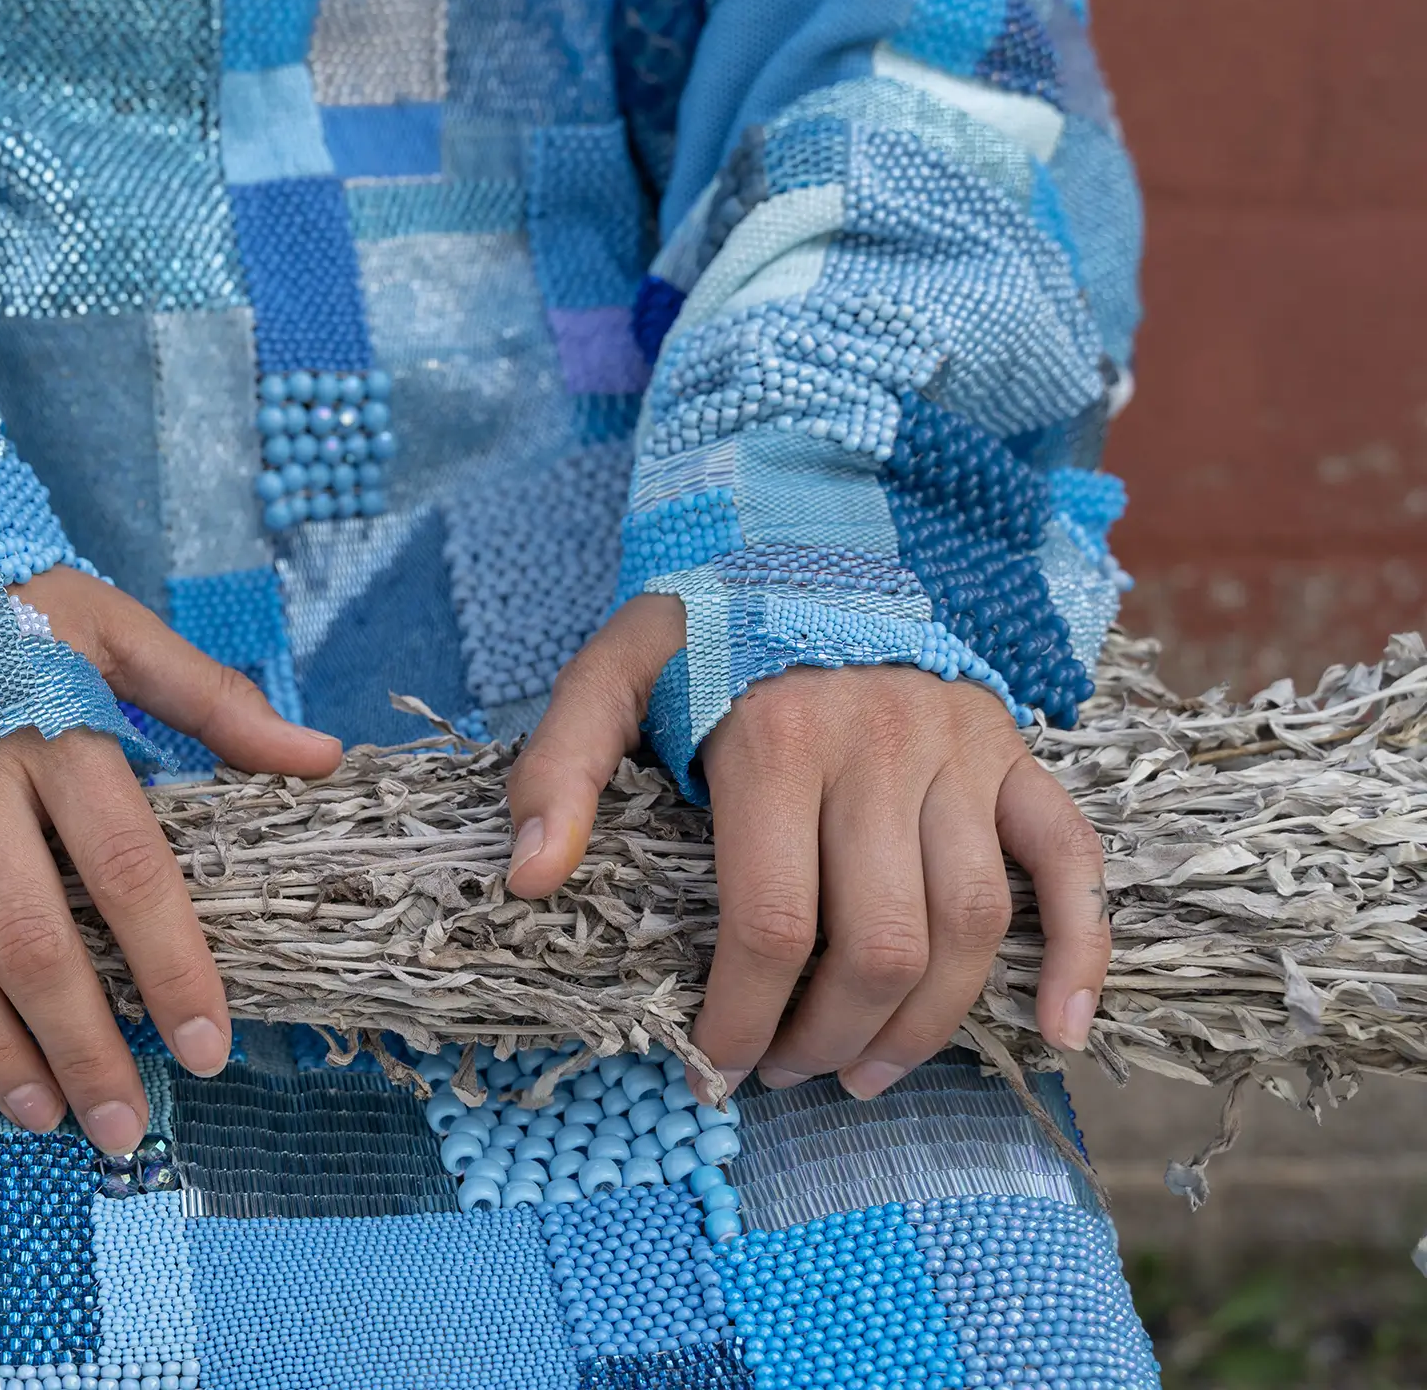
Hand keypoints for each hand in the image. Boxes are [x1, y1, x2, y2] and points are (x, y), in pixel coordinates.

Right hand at [0, 567, 341, 1154]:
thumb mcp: (108, 626)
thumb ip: (212, 698)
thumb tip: (320, 757)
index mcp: (56, 727)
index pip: (129, 870)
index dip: (173, 966)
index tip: (209, 1046)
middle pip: (36, 937)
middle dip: (87, 1046)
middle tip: (122, 1127)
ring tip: (40, 1113)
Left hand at [505, 593, 1107, 1103]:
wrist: (809, 534)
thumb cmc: (705, 627)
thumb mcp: (610, 674)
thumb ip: (558, 768)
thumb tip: (526, 877)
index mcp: (774, 741)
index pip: (770, 925)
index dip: (743, 1020)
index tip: (714, 1067)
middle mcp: (880, 747)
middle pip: (877, 944)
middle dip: (827, 1037)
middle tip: (786, 1071)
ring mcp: (960, 752)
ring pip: (970, 925)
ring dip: (923, 1026)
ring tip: (865, 1071)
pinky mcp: (1014, 753)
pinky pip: (1070, 860)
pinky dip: (1079, 951)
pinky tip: (1061, 1031)